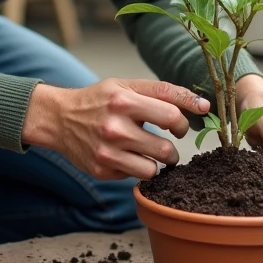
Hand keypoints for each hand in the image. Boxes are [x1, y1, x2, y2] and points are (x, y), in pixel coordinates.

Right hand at [22, 78, 210, 180]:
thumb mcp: (126, 86)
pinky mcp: (101, 170)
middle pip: (167, 148)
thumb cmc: (99, 100)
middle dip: (175, 145)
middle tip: (169, 139)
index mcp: (123, 100)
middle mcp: (115, 127)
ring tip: (151, 150)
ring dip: (159, 162)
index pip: (171, 114)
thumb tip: (203, 105)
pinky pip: (135, 176)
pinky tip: (127, 156)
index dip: (186, 120)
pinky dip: (137, 168)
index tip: (188, 122)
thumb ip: (163, 93)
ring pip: (154, 169)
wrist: (59, 118)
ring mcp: (107, 152)